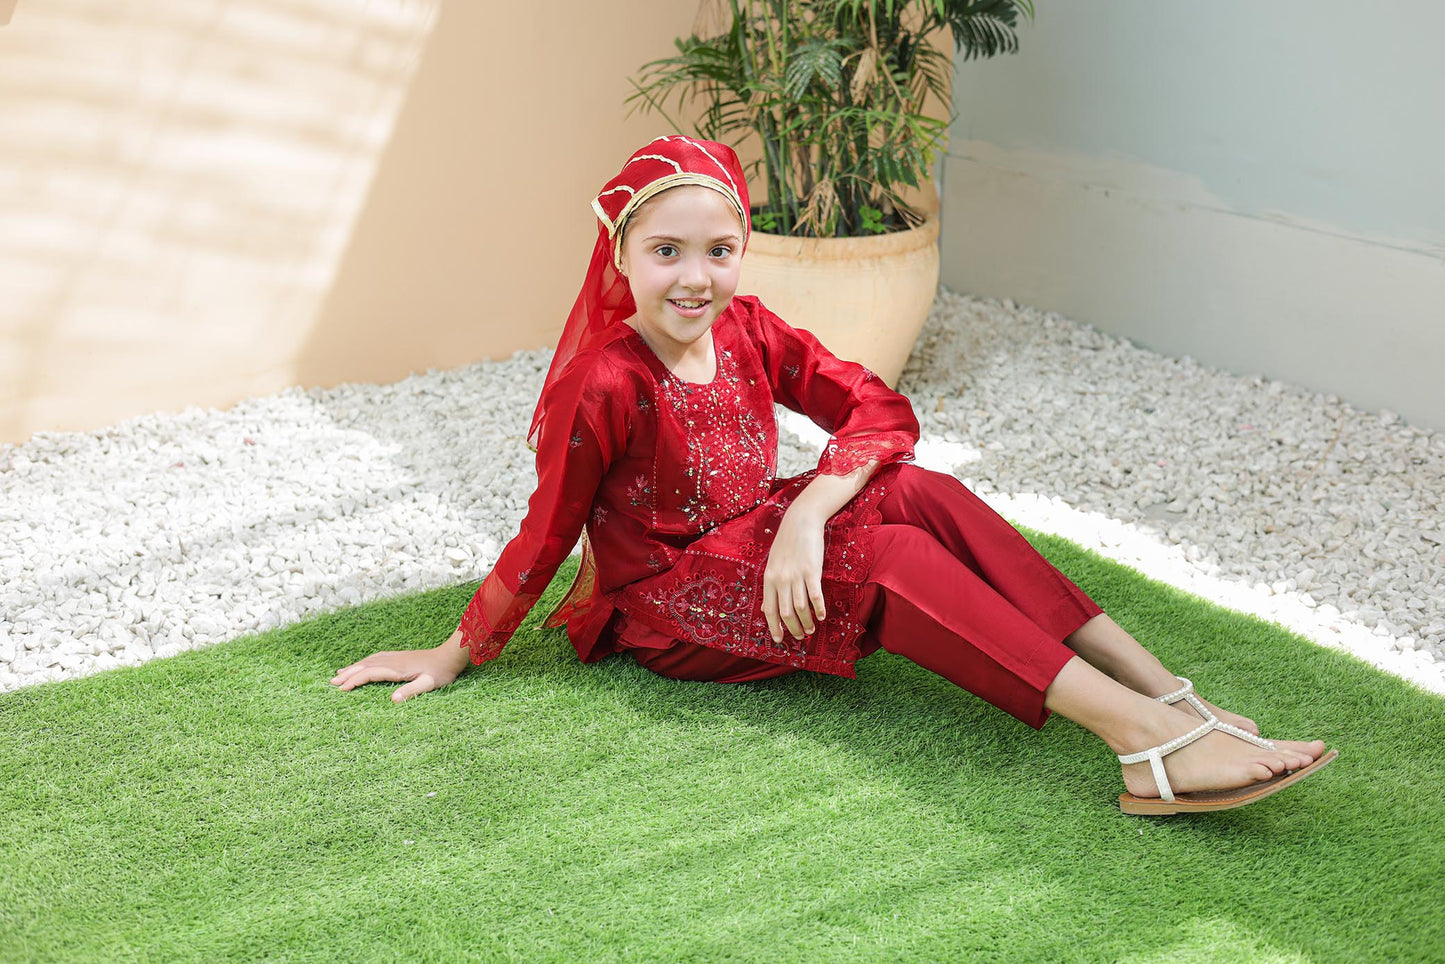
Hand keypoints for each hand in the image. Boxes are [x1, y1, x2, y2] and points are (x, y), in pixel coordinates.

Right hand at [329, 629, 472, 702]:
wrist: (450, 655)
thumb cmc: (441, 672)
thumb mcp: (429, 684)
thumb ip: (411, 691)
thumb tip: (393, 700)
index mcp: (397, 669)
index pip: (370, 674)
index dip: (355, 681)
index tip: (341, 690)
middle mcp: (393, 661)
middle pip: (365, 666)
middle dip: (348, 674)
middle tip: (331, 683)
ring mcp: (395, 657)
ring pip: (369, 661)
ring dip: (353, 667)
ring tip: (339, 674)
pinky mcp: (399, 657)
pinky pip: (376, 658)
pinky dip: (364, 662)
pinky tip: (362, 664)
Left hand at [761, 506, 826, 643]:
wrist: (800, 521)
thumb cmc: (787, 543)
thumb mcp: (772, 564)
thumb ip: (771, 587)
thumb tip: (766, 609)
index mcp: (769, 579)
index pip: (769, 610)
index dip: (774, 627)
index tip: (779, 640)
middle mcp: (781, 580)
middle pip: (786, 613)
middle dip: (793, 629)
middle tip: (800, 636)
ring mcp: (796, 576)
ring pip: (800, 608)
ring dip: (807, 622)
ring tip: (811, 629)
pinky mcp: (812, 571)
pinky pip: (815, 596)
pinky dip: (818, 608)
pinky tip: (822, 616)